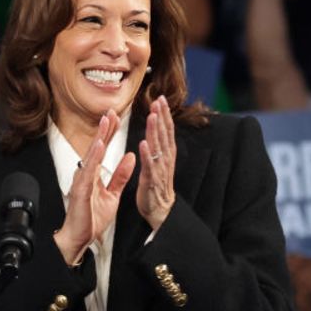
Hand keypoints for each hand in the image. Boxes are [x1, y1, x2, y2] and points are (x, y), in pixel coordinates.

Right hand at [53, 111, 136, 265]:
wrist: (80, 238)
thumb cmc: (92, 218)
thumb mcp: (113, 194)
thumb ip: (120, 176)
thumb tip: (130, 157)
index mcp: (93, 175)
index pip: (103, 150)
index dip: (109, 133)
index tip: (116, 117)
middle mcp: (86, 175)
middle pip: (96, 147)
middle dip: (104, 129)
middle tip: (111, 110)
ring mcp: (82, 182)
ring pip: (91, 155)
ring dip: (99, 137)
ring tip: (106, 121)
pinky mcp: (81, 191)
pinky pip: (88, 171)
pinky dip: (93, 157)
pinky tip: (98, 145)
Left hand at [136, 96, 175, 230]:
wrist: (160, 211)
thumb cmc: (157, 186)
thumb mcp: (159, 163)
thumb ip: (158, 147)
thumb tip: (157, 130)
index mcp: (166, 155)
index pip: (166, 130)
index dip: (164, 115)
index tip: (161, 99)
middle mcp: (165, 159)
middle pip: (164, 134)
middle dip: (162, 117)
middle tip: (159, 100)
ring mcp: (159, 170)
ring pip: (158, 147)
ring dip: (155, 131)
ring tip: (152, 115)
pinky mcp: (151, 181)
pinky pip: (149, 166)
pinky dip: (147, 154)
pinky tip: (143, 143)